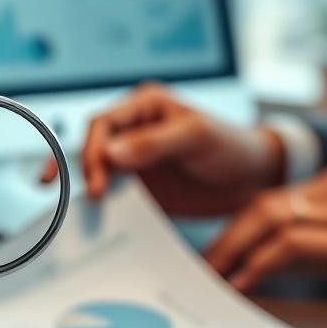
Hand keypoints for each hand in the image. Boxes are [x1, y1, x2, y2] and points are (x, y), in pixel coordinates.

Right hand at [67, 83, 284, 215]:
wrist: (255, 180)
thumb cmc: (232, 146)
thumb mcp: (197, 137)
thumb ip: (155, 143)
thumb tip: (111, 153)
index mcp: (144, 107)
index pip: (102, 124)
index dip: (93, 152)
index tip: (99, 181)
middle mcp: (132, 132)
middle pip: (89, 147)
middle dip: (76, 170)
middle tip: (76, 194)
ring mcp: (134, 162)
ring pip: (95, 172)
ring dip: (82, 189)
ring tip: (71, 211)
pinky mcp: (140, 189)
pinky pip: (113, 197)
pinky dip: (101, 209)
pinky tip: (94, 221)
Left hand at [207, 163, 326, 292]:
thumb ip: (322, 231)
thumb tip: (275, 260)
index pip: (271, 198)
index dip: (237, 225)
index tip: (217, 250)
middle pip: (260, 205)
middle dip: (226, 237)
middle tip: (203, 266)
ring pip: (269, 219)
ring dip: (234, 249)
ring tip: (214, 276)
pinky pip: (292, 245)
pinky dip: (262, 261)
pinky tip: (245, 281)